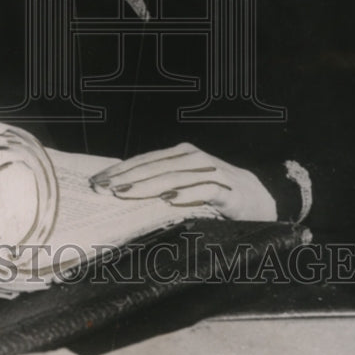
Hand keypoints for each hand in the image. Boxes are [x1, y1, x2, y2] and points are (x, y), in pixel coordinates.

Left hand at [89, 143, 276, 221]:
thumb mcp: (184, 183)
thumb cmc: (213, 191)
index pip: (144, 161)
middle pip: (154, 167)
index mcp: (180, 154)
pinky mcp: (226, 190)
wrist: (256, 197)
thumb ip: (160, 183)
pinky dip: (186, 194)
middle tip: (103, 188)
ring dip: (147, 186)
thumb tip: (122, 190)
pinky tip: (169, 200)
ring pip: (173, 177)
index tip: (97, 180)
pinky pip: (203, 190)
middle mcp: (193, 158)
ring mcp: (210, 172)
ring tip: (125, 193)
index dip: (120, 169)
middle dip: (126, 177)